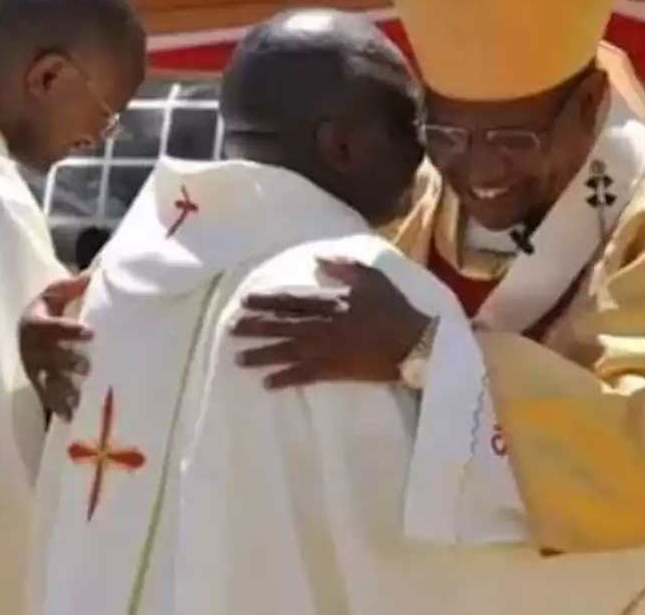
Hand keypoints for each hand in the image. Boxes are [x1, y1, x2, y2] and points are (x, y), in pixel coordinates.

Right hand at [19, 273, 92, 420]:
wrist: (32, 328)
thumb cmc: (51, 309)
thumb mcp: (56, 293)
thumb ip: (71, 287)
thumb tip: (91, 277)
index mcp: (32, 323)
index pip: (48, 327)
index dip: (67, 330)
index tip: (90, 333)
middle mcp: (28, 348)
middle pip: (45, 357)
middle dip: (66, 361)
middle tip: (87, 366)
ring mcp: (32, 368)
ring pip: (45, 379)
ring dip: (62, 388)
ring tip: (79, 398)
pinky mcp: (37, 384)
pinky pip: (46, 397)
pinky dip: (58, 407)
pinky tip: (71, 415)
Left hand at [231, 257, 430, 388]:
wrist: (414, 343)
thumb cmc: (395, 308)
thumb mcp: (372, 277)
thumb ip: (343, 267)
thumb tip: (317, 260)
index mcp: (331, 301)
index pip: (291, 300)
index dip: (266, 300)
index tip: (244, 300)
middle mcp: (322, 325)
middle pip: (281, 325)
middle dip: (254, 327)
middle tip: (230, 329)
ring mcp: (326, 350)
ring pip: (286, 351)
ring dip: (261, 355)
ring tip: (238, 359)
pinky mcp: (334, 371)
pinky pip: (303, 375)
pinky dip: (284, 379)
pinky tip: (266, 383)